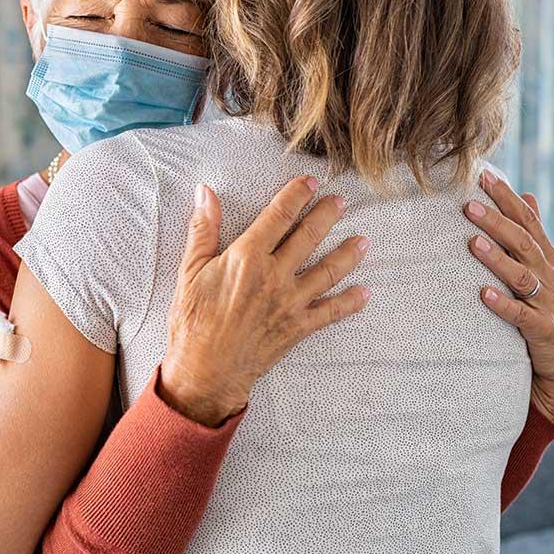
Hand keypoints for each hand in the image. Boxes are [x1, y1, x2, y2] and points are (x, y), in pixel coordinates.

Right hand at [160, 177, 371, 425]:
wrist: (204, 371)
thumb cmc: (192, 321)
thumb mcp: (189, 271)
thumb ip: (203, 229)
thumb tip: (204, 192)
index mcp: (247, 258)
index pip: (278, 216)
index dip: (296, 195)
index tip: (310, 182)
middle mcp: (274, 276)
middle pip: (308, 237)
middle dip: (327, 215)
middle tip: (341, 201)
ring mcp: (290, 303)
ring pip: (327, 271)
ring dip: (348, 254)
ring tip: (363, 241)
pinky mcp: (298, 328)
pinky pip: (331, 312)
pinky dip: (349, 302)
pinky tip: (363, 293)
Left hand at [464, 170, 553, 422]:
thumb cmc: (547, 307)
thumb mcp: (543, 268)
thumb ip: (533, 234)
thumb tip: (528, 195)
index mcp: (545, 259)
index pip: (527, 221)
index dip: (507, 198)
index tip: (484, 175)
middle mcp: (547, 276)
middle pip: (522, 243)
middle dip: (496, 222)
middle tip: (468, 203)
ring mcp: (546, 304)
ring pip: (522, 276)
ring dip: (496, 259)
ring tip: (473, 242)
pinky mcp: (542, 331)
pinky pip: (521, 316)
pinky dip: (503, 304)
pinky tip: (482, 294)